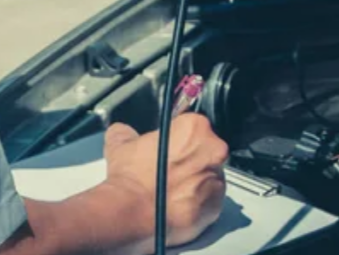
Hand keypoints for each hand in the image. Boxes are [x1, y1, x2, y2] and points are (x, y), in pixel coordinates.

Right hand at [101, 114, 227, 252]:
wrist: (131, 212)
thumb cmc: (131, 178)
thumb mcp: (121, 142)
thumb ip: (128, 132)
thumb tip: (125, 133)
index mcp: (194, 127)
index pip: (191, 127)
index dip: (176, 138)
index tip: (167, 147)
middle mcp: (213, 151)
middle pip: (205, 150)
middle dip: (189, 158)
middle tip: (167, 168)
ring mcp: (217, 179)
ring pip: (208, 176)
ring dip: (193, 180)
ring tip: (169, 189)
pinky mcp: (216, 205)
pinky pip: (209, 200)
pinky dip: (196, 201)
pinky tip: (175, 203)